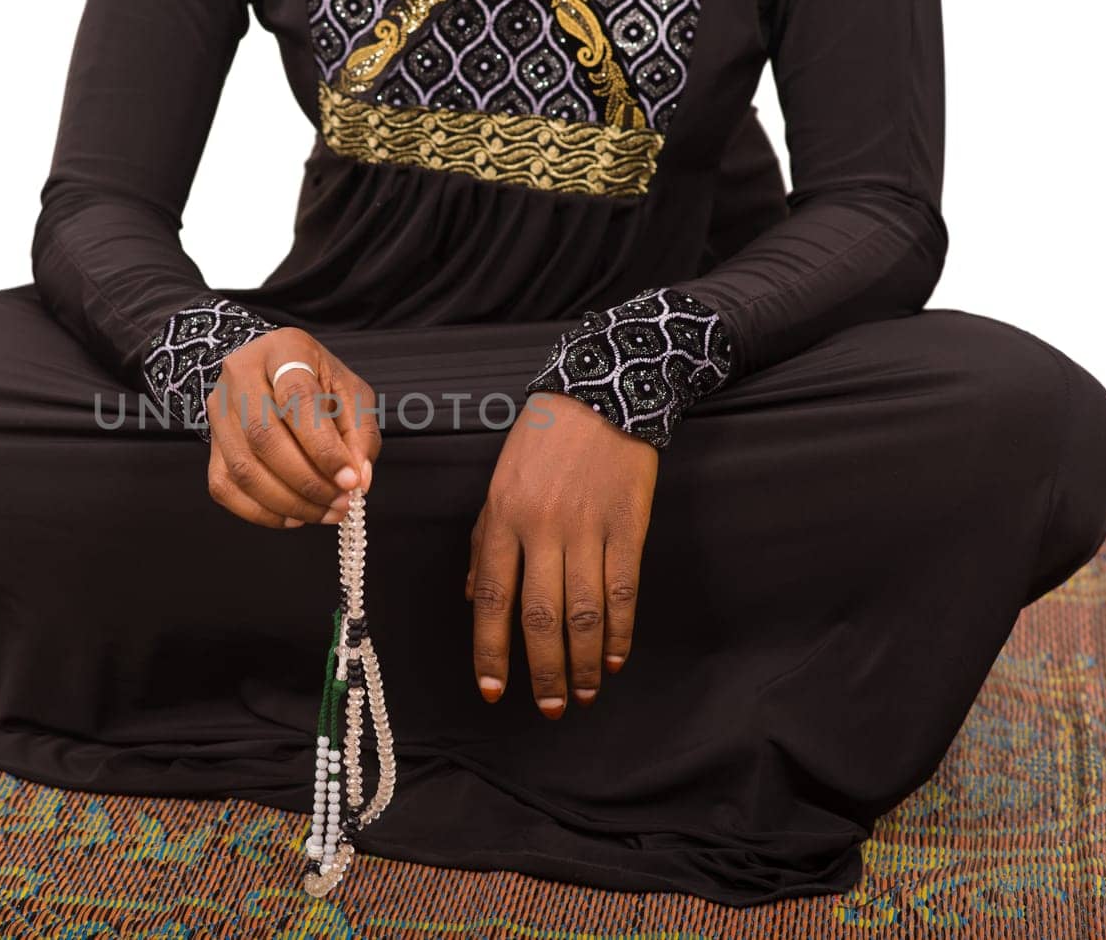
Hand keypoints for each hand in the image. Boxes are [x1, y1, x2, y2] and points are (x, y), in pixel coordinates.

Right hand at [206, 327, 381, 528]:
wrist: (273, 374)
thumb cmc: (317, 382)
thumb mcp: (351, 393)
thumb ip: (361, 433)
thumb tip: (357, 479)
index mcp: (284, 351)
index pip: (297, 398)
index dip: (323, 446)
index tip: (350, 480)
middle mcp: (241, 375)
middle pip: (263, 436)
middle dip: (307, 481)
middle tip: (340, 503)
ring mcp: (219, 411)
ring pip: (244, 468)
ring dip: (288, 502)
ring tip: (324, 513)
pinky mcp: (211, 444)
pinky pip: (226, 488)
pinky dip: (261, 512)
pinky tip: (293, 516)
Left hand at [466, 392, 656, 717]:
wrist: (601, 398)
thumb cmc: (542, 443)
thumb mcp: (499, 485)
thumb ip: (484, 544)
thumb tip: (476, 600)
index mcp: (503, 520)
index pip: (494, 599)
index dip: (491, 650)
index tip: (492, 689)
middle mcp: (542, 529)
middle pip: (539, 616)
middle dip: (543, 670)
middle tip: (549, 707)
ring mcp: (587, 529)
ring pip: (583, 612)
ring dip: (585, 662)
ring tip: (584, 694)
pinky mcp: (628, 527)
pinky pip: (623, 590)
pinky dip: (621, 631)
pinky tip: (617, 658)